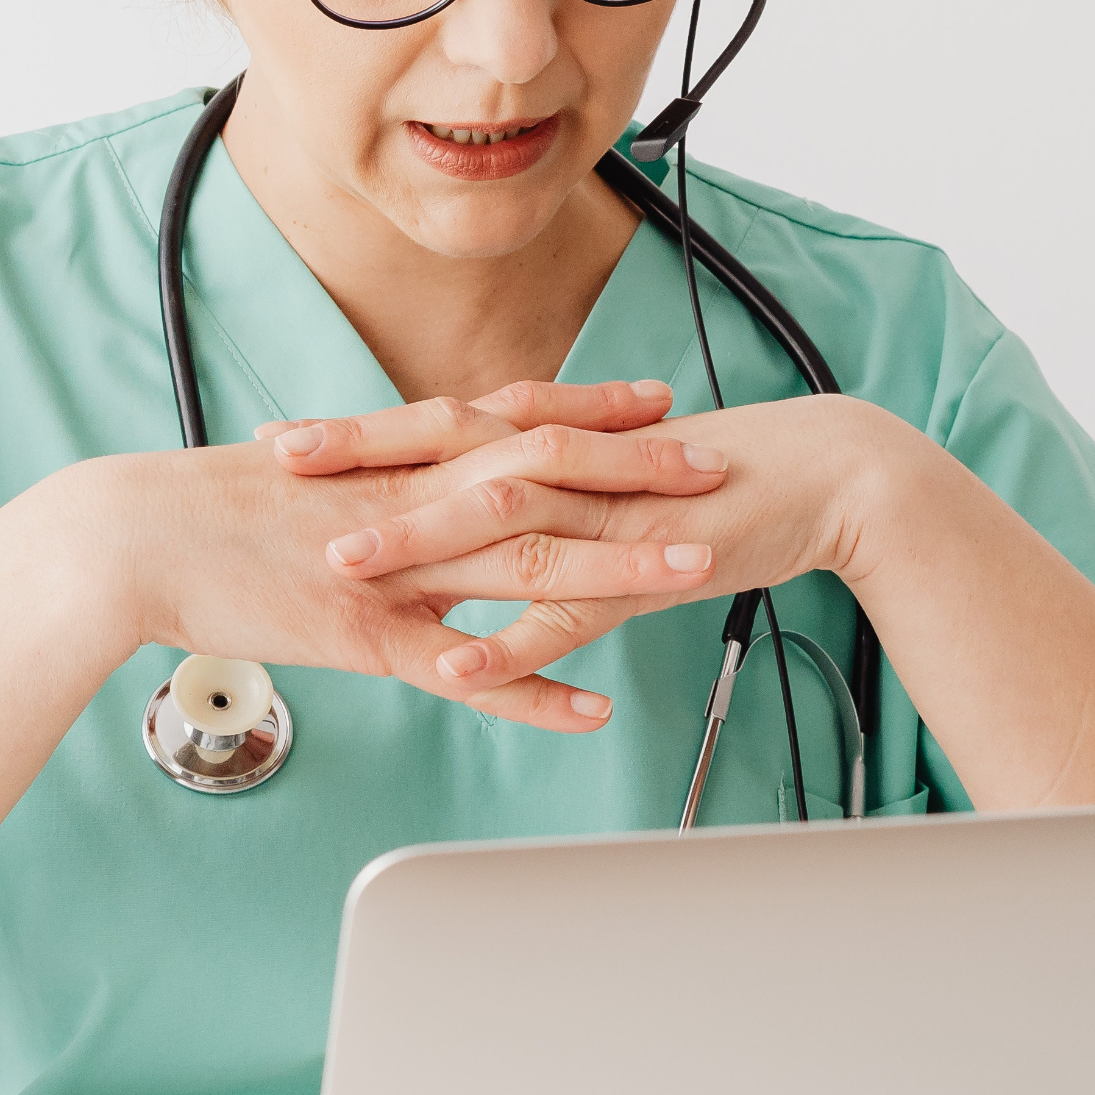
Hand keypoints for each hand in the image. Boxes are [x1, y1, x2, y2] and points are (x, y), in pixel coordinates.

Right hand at [61, 379, 732, 733]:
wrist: (130, 536)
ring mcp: (397, 567)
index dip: (593, 413)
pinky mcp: (368, 635)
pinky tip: (593, 708)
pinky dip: (534, 688)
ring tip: (698, 569)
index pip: (515, 421)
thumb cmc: (202, 508)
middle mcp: (412, 499)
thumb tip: (401, 479)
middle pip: (547, 476)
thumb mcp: (303, 478)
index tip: (659, 406)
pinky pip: (467, 669)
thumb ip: (366, 479)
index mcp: (397, 457)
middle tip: (717, 469)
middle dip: (639, 474)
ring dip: (621, 566)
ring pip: (529, 564)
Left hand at [272, 385, 920, 691]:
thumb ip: (537, 496)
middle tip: (277, 465)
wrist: (817, 478)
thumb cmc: (707, 480)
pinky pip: (567, 613)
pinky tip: (456, 668)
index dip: (357, 433)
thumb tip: (468, 510)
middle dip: (359, 458)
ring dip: (418, 541)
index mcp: (550, 437)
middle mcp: (567, 463)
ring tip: (341, 564)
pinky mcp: (644, 568)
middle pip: (447, 451)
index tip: (278, 439)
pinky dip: (511, 643)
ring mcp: (604, 513)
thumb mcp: (604, 481)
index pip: (435, 426)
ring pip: (497, 523)